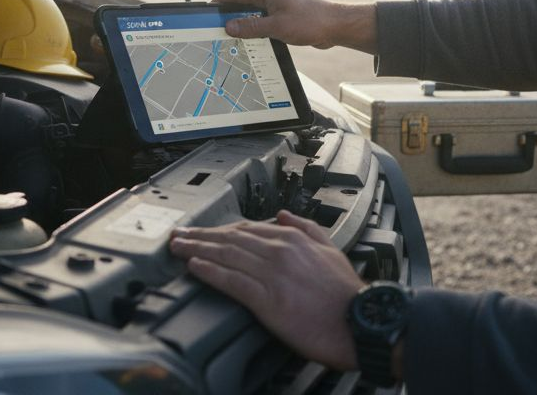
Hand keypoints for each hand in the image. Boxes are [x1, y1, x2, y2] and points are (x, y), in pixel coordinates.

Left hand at [169, 210, 365, 370]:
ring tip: (177, 247)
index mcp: (292, 239)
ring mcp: (271, 274)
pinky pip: (232, 281)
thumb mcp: (330, 248)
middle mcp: (279, 251)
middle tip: (178, 235)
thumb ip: (305, 228)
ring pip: (226, 255)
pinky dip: (210, 271)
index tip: (202, 230)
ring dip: (197, 249)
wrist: (358, 322)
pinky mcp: (267, 299)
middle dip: (199, 235)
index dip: (219, 229)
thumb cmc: (345, 292)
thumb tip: (283, 214)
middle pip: (229, 239)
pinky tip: (194, 266)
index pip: (246, 229)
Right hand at [212, 0, 376, 52]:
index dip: (220, 0)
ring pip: (253, 12)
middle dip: (230, 14)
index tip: (209, 10)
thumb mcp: (276, 26)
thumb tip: (230, 26)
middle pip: (243, 1)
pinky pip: (264, 19)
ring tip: (232, 36)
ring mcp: (279, 4)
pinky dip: (256, 28)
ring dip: (244, 23)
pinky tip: (252, 40)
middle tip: (217, 27)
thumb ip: (251, 26)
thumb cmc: (311, 22)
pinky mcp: (285, 14)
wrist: (335, 26)